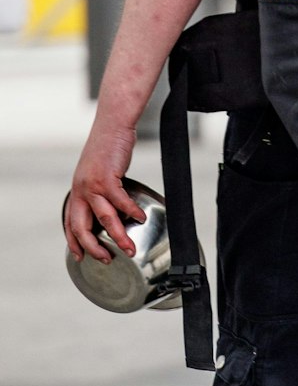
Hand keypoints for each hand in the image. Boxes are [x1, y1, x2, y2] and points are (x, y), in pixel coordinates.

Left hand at [65, 122, 141, 263]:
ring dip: (118, 236)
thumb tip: (116, 210)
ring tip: (129, 248)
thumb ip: (102, 193)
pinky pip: (120, 201)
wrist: (111, 127)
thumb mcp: (99, 175)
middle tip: (107, 258)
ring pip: (104, 218)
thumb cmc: (109, 150)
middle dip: (93, 247)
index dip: (73, 241)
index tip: (80, 256)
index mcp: (77, 191)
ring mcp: (92, 184)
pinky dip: (131, 212)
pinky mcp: (107, 178)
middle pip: (81, 226)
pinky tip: (140, 218)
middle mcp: (80, 190)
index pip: (70, 222)